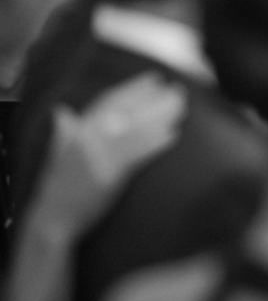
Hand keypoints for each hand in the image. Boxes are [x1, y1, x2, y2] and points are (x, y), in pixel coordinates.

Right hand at [37, 72, 185, 230]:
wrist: (51, 222)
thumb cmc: (57, 191)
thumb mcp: (56, 156)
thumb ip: (64, 133)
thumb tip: (63, 111)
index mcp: (75, 132)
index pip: (108, 102)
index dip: (132, 88)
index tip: (154, 78)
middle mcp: (85, 139)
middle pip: (126, 111)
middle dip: (153, 98)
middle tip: (178, 89)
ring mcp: (97, 157)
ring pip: (135, 129)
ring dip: (161, 116)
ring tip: (182, 108)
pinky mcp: (108, 175)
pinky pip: (137, 154)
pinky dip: (155, 143)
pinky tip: (173, 136)